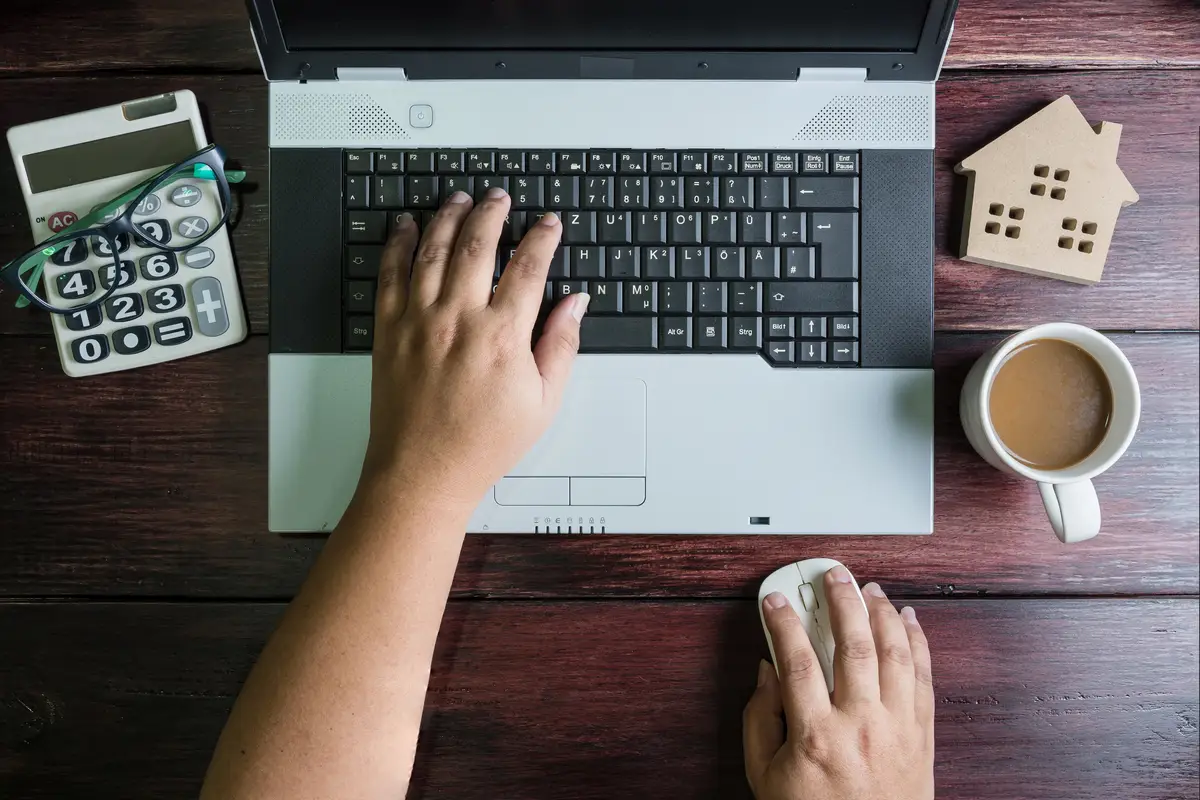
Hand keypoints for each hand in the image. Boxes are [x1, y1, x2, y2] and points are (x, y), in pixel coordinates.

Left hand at [361, 190, 588, 504]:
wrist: (423, 473)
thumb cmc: (482, 445)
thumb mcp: (543, 403)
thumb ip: (561, 346)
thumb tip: (575, 304)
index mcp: (502, 337)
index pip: (528, 267)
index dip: (542, 238)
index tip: (549, 224)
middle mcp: (458, 320)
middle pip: (478, 243)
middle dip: (492, 212)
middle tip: (500, 198)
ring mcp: (419, 321)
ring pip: (434, 248)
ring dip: (448, 216)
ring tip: (460, 199)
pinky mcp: (389, 330)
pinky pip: (391, 273)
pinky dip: (399, 243)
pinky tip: (407, 226)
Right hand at [743, 567, 933, 799]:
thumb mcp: (764, 775)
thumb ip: (760, 719)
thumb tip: (768, 673)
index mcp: (816, 736)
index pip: (798, 661)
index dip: (784, 623)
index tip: (776, 600)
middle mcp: (861, 726)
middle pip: (853, 646)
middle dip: (842, 601)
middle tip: (833, 574)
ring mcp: (897, 728)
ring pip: (895, 654)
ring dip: (882, 614)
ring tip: (870, 590)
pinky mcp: (922, 735)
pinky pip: (924, 677)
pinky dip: (918, 643)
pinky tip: (908, 621)